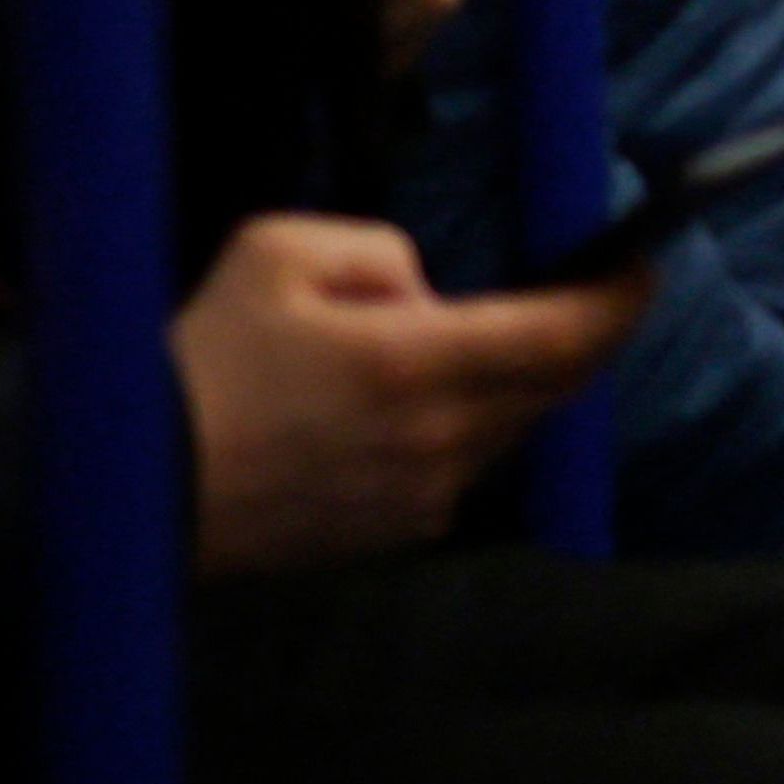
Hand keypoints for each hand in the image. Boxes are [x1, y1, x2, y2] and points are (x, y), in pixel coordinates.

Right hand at [169, 214, 643, 574]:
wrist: (140, 488)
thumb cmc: (203, 358)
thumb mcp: (279, 251)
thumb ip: (380, 254)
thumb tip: (426, 294)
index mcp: (417, 363)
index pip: (559, 337)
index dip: (616, 302)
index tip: (643, 268)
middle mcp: (438, 440)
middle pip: (552, 388)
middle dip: (583, 338)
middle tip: (594, 294)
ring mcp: (422, 497)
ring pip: (511, 429)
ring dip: (523, 383)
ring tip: (498, 338)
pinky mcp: (397, 532)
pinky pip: (465, 467)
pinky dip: (471, 424)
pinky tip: (430, 398)